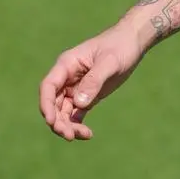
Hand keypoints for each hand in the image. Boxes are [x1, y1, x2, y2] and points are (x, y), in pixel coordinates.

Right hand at [38, 22, 146, 140]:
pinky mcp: (87, 96)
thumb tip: (78, 104)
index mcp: (67, 65)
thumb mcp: (110, 62)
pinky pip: (76, 115)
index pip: (48, 87)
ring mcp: (76, 88)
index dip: (46, 105)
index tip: (51, 121)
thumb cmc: (120, 46)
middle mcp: (67, 78)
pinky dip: (78, 125)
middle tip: (69, 136)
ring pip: (63, 112)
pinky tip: (88, 134)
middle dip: (57, 121)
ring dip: (68, 126)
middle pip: (53, 104)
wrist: (133, 42)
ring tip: (84, 135)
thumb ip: (94, 81)